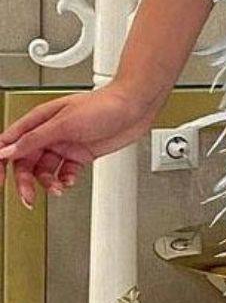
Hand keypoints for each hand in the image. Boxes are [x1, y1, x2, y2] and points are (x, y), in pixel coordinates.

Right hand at [0, 83, 159, 209]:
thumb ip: (35, 139)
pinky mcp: (81, 153)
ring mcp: (66, 144)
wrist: (135, 107)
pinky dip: (65, 180)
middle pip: (26, 161)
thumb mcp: (65, 123)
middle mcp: (51, 133)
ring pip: (45, 170)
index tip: (0, 181)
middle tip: (29, 197)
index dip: (1, 162)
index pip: (11, 142)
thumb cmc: (104, 105)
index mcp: (41, 120)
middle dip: (25, 181)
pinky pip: (65, 172)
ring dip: (47, 183)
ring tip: (57, 189)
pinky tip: (71, 181)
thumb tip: (7, 151)